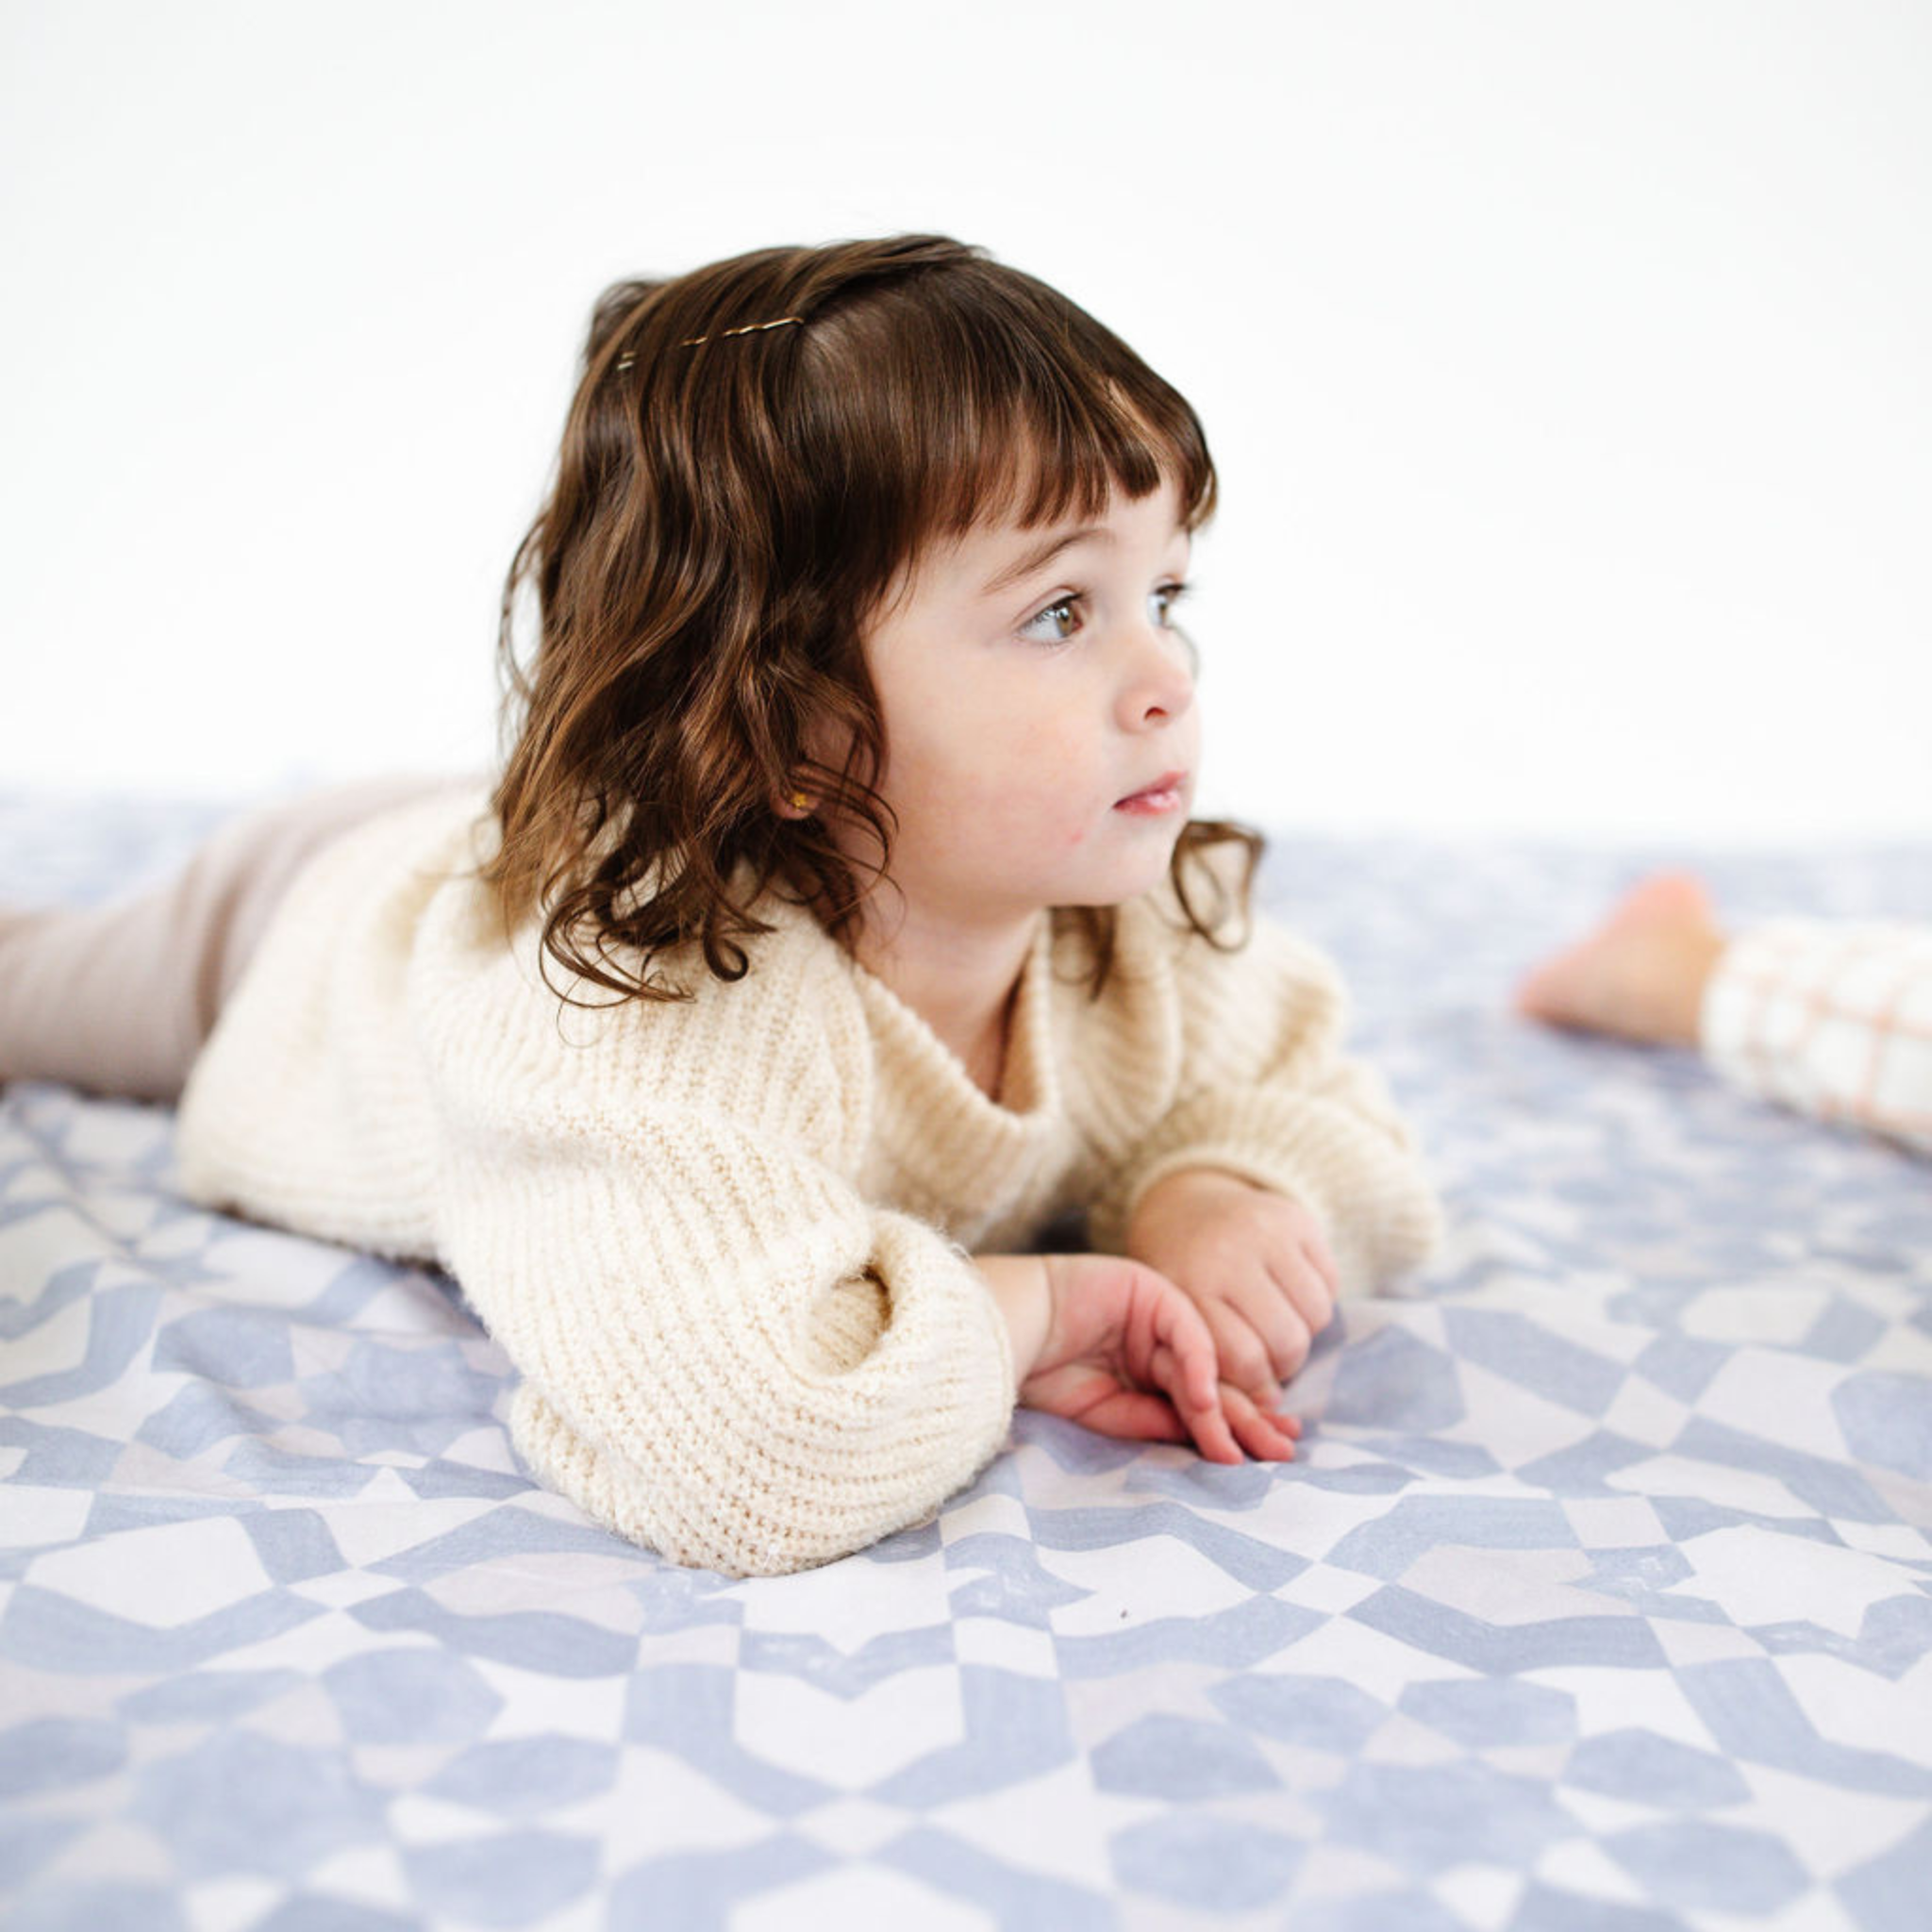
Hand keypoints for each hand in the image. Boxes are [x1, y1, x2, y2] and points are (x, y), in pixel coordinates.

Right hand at [1024, 1252, 1298, 1463]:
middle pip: (1214, 1382)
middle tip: (1283, 1448)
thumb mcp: (1107, 1414)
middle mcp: (1156, 1344)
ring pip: (1206, 1363)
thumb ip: (1158, 1421)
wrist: (1003, 1330)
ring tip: (1255, 1442)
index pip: (1197, 1404)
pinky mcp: (1151, 1290)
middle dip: (1248, 1418)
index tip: (1263, 1459)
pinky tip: (1205, 1403)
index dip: (1231, 1430)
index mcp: (1143, 1373)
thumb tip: (1218, 1444)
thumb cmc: (1042, 1375)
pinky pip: (1187, 1332)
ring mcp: (1156, 1315)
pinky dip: (1198, 1368)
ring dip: (1229, 1405)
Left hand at [1125, 1169, 1338, 1410]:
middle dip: (1285, 1366)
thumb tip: (1268, 1411)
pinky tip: (1289, 1296)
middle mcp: (1227, 1253)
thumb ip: (1208, 1367)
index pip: (1243, 1360)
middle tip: (1270, 1363)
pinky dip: (1315, 1301)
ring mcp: (1266, 1230)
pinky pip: (1330, 1283)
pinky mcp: (1298, 1217)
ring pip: (1315, 1316)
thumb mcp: (1176, 1320)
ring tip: (1278, 1330)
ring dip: (1303, 1334)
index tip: (1255, 1393)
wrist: (1187, 1207)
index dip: (1256, 1388)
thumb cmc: (1179, 1281)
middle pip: (1287, 1343)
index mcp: (1188, 1285)